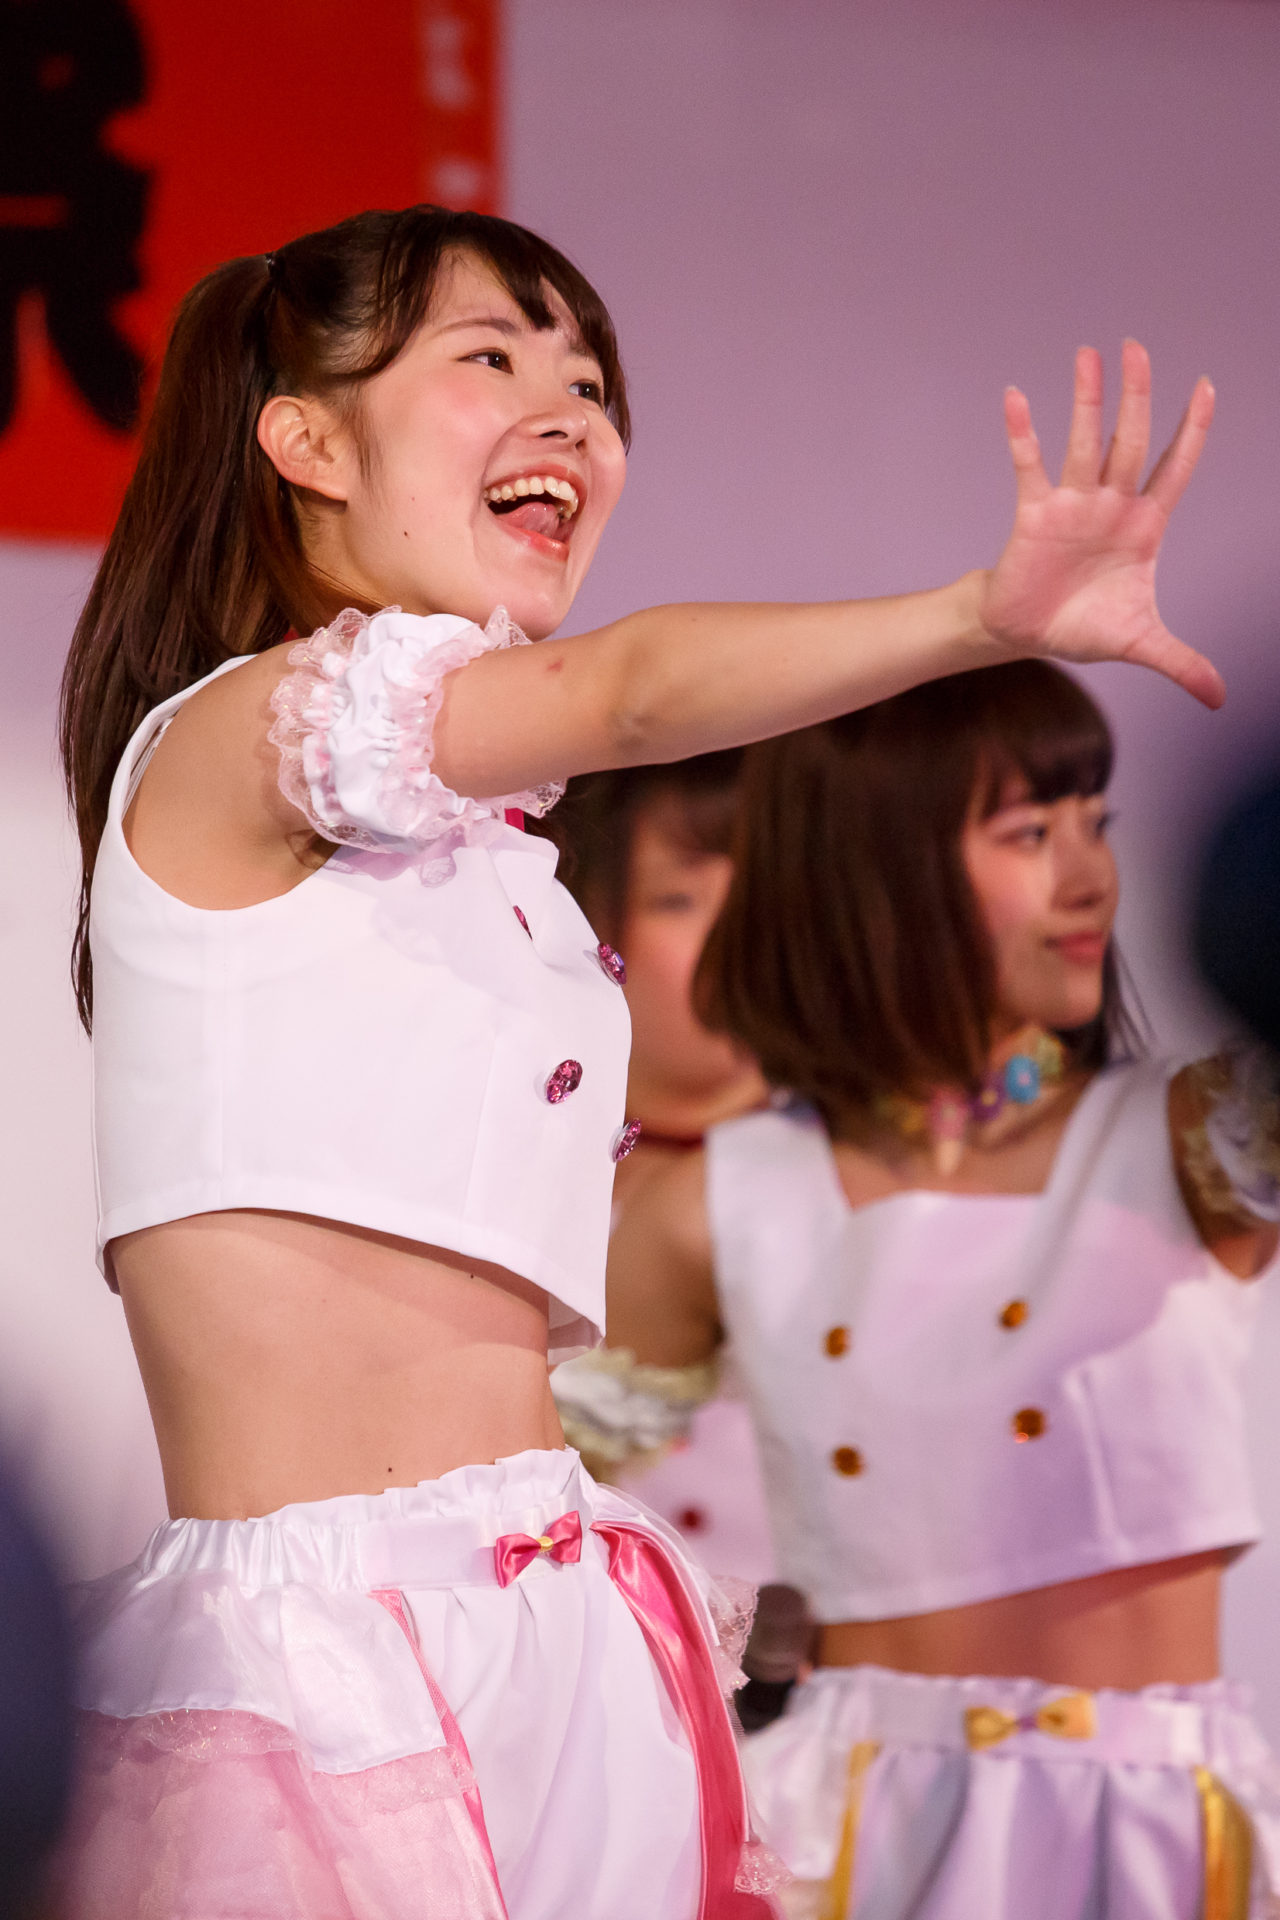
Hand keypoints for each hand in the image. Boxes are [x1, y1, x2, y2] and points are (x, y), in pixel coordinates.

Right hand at [979, 341, 1221, 707]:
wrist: (1028, 635)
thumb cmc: (1086, 627)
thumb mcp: (1141, 644)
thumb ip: (1182, 663)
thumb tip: (1221, 699)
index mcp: (1145, 526)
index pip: (1177, 468)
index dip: (1193, 430)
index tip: (1206, 386)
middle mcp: (1111, 505)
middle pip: (1131, 442)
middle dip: (1138, 397)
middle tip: (1138, 349)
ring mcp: (1072, 504)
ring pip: (1084, 443)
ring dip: (1087, 401)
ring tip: (1091, 354)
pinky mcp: (1033, 514)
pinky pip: (1028, 466)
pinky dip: (1021, 432)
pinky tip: (1015, 396)